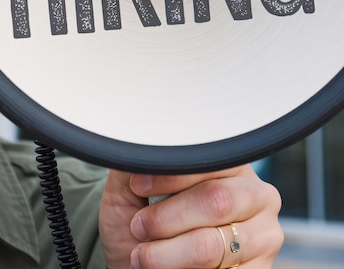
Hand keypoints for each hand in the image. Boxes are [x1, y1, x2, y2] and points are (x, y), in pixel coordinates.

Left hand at [99, 164, 282, 268]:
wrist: (140, 264)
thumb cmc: (141, 220)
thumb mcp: (131, 185)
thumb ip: (140, 160)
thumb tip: (137, 139)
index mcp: (231, 163)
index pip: (207, 160)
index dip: (168, 175)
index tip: (136, 185)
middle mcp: (257, 195)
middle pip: (216, 201)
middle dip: (167, 218)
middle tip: (139, 226)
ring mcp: (264, 237)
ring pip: (212, 247)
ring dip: (167, 253)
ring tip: (143, 255)